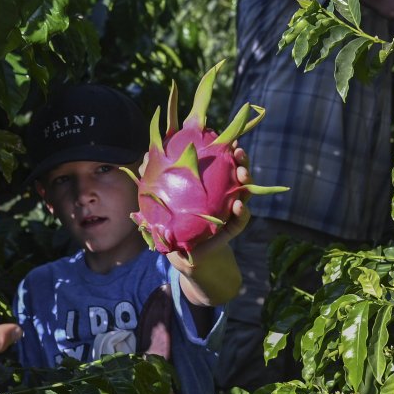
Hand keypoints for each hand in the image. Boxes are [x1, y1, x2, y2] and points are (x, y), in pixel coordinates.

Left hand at [167, 144, 253, 273]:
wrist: (182, 254)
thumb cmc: (172, 224)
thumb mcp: (161, 200)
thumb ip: (155, 180)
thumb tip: (146, 156)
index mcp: (211, 186)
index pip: (222, 165)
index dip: (227, 151)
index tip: (229, 139)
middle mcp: (224, 196)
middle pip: (237, 175)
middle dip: (241, 161)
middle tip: (239, 151)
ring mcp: (229, 212)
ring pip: (244, 194)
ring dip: (246, 182)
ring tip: (242, 173)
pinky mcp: (230, 230)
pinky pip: (239, 221)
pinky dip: (242, 212)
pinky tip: (238, 205)